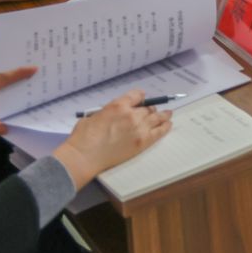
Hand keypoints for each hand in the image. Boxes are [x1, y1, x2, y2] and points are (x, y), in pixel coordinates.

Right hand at [52, 90, 173, 189]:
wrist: (84, 157)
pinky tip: (168, 125)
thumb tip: (113, 113)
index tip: (142, 99)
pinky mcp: (142, 142)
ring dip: (163, 115)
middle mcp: (132, 115)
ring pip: (157, 118)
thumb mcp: (93, 116)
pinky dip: (165, 127)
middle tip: (152, 111)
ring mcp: (139, 129)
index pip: (137, 95)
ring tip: (168, 114)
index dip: (140, 97)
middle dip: (150, 108)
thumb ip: (107, 111)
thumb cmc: (83, 137)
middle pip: (148, 108)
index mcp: (118, 105)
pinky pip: (159, 132)